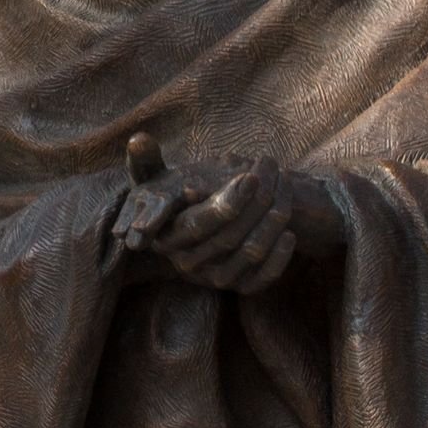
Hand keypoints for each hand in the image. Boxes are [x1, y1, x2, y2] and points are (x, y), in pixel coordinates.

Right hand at [111, 140, 345, 293]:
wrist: (196, 237)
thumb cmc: (176, 198)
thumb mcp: (154, 182)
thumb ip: (145, 161)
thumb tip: (137, 139)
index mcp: (170, 237)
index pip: (200, 223)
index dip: (227, 200)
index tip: (250, 176)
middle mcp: (190, 263)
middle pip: (230, 236)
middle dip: (258, 201)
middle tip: (275, 170)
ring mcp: (215, 278)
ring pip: (250, 253)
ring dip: (274, 220)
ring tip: (285, 189)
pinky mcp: (239, 288)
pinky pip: (263, 280)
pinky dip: (279, 258)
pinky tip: (290, 234)